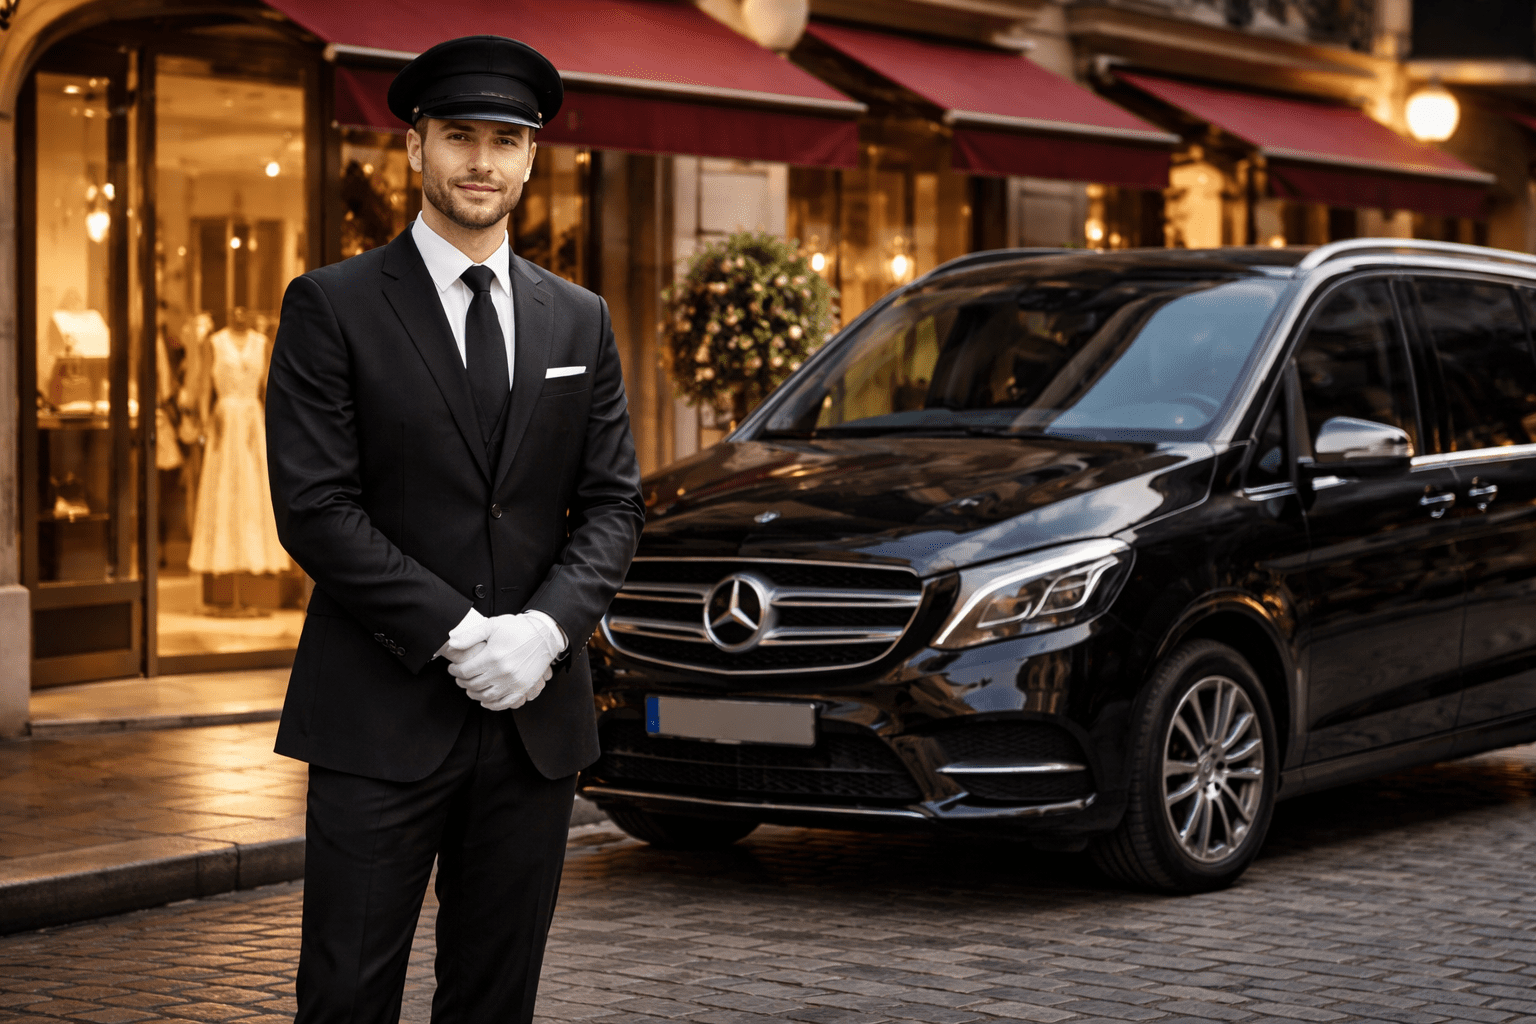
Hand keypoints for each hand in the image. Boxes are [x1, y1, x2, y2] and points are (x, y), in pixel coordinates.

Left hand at [445, 612, 559, 710]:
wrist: (544, 635)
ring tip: (469, 688)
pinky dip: (492, 704)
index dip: (455, 671)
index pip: (465, 671)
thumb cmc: (518, 628)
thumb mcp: (493, 625)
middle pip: (474, 684)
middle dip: (462, 682)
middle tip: (459, 677)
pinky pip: (505, 703)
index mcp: (493, 656)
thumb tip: (452, 642)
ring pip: (486, 696)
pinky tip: (486, 700)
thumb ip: (471, 635)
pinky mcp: (523, 687)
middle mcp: (502, 672)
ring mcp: (513, 682)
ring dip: (474, 694)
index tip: (452, 668)